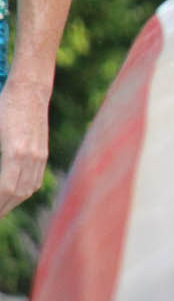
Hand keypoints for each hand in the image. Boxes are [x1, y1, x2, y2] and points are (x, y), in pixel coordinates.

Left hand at [0, 80, 50, 216]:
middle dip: (1, 209)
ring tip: (0, 211)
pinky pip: (34, 179)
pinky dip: (23, 192)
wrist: (30, 89)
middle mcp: (30, 156)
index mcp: (15, 151)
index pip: (4, 188)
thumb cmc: (3, 105)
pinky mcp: (42, 152)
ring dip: (12, 203)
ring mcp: (39, 155)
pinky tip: (14, 196)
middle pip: (16, 193)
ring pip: (27, 189)